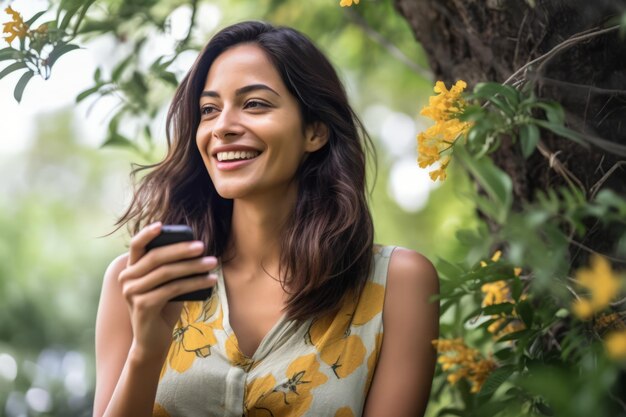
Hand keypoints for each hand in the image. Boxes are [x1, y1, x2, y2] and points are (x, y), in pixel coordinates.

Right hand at [118, 222, 217, 361]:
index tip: (162, 225)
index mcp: (131, 269)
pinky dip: (195, 283)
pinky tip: (210, 281)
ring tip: (213, 262)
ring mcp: (132, 292)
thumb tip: (195, 249)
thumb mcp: (166, 284)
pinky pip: (173, 289)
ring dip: (193, 267)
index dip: (147, 234)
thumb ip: (171, 267)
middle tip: (202, 246)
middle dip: (181, 250)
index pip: (136, 245)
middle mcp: (127, 278)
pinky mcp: (143, 306)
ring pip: (167, 273)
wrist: (152, 342)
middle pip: (156, 257)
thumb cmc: (163, 308)